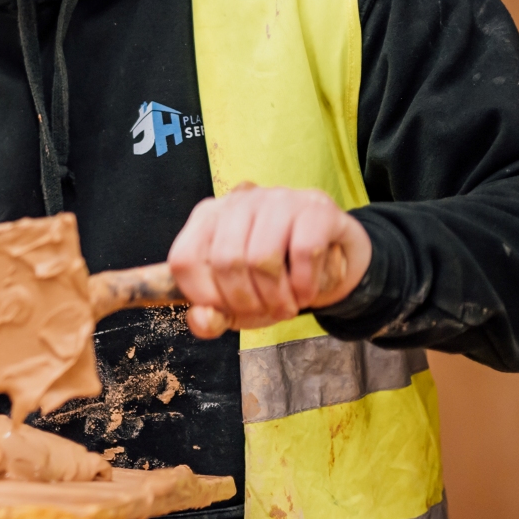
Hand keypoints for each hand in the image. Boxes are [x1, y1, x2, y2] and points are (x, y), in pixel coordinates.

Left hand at [167, 184, 371, 338]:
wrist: (335, 255)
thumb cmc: (276, 278)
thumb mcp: (238, 302)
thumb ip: (211, 317)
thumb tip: (202, 320)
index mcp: (207, 218)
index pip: (184, 260)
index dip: (204, 297)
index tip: (229, 312)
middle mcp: (239, 202)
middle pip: (226, 262)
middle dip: (247, 302)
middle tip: (267, 313)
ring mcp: (278, 199)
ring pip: (263, 258)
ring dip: (278, 298)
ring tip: (288, 306)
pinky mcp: (316, 208)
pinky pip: (304, 252)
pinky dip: (305, 285)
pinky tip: (307, 293)